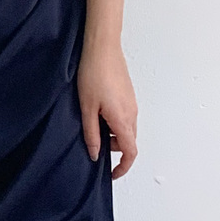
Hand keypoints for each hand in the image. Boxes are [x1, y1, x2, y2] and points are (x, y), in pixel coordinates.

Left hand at [77, 42, 137, 177]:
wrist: (103, 47)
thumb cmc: (93, 74)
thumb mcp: (87, 108)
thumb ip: (92, 134)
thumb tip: (95, 154)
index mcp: (123, 119)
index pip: (130, 152)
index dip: (123, 167)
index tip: (112, 173)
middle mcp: (132, 113)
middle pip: (129, 141)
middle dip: (114, 148)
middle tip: (94, 142)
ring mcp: (132, 103)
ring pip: (127, 128)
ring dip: (113, 133)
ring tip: (93, 122)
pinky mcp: (128, 94)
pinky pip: (125, 116)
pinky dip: (114, 121)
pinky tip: (98, 110)